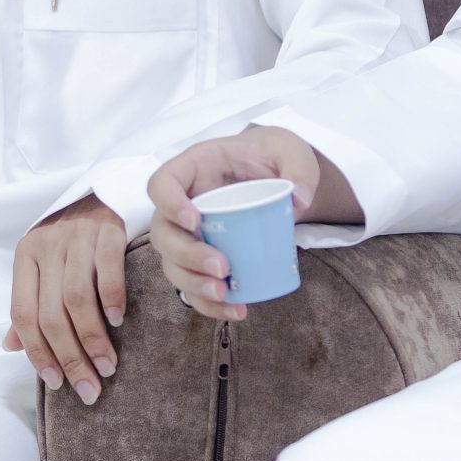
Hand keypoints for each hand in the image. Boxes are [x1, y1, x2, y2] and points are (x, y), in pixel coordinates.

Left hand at [5, 194, 127, 404]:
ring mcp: (77, 236)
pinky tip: (118, 323)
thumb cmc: (70, 239)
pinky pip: (107, 271)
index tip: (56, 383)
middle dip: (70, 357)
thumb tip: (11, 347)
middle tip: (89, 387)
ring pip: (77, 299)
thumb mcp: (42, 265)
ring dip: (93, 339)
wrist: (103, 191)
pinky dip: (111, 301)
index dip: (37, 352)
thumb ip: (30, 303)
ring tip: (106, 366)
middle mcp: (47, 246)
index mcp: (25, 256)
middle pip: (52, 313)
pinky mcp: (108, 230)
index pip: (23, 313)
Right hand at [146, 125, 345, 321]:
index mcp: (195, 167)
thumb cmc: (272, 155)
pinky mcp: (201, 256)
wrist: (274, 171)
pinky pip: (192, 284)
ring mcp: (188, 232)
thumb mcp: (290, 149)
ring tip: (224, 295)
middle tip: (221, 268)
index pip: (162, 183)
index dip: (168, 203)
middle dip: (187, 256)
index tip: (195, 221)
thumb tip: (298, 202)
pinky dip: (208, 303)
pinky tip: (235, 310)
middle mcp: (183, 201)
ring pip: (171, 263)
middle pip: (163, 232)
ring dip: (193, 285)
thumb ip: (299, 168)